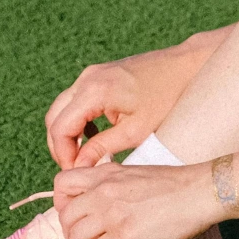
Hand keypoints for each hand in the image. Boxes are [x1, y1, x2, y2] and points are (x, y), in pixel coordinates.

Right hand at [44, 32, 222, 167]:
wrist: (184, 66)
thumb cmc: (166, 98)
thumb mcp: (136, 131)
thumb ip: (103, 148)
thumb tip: (79, 166)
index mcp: (94, 91)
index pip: (60, 127)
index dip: (63, 154)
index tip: (75, 172)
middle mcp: (86, 78)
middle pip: (54, 117)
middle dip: (60, 145)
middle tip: (76, 167)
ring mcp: (90, 74)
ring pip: (62, 108)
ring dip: (67, 133)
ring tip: (84, 155)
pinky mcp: (97, 75)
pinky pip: (74, 100)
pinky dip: (76, 120)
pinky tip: (93, 135)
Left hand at [52, 160, 223, 238]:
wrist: (199, 191)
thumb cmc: (174, 184)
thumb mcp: (134, 173)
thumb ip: (112, 182)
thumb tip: (100, 200)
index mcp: (105, 174)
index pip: (62, 183)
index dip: (61, 203)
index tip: (74, 215)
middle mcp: (103, 192)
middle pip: (65, 216)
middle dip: (70, 233)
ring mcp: (112, 214)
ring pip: (75, 237)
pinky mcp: (125, 235)